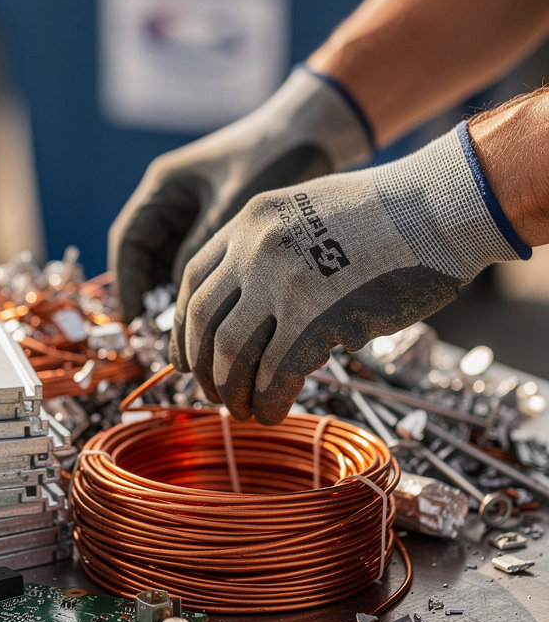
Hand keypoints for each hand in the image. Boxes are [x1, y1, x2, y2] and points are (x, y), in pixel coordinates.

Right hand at [109, 66, 371, 320]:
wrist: (314, 132)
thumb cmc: (274, 156)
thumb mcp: (234, 206)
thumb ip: (202, 249)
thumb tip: (183, 301)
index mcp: (164, 186)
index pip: (128, 241)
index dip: (127, 283)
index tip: (134, 319)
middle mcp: (171, 201)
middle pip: (145, 258)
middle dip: (151, 297)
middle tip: (163, 336)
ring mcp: (193, 214)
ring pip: (170, 266)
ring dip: (177, 296)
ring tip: (190, 333)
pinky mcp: (216, 226)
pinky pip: (197, 265)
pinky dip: (201, 289)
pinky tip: (212, 315)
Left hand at [171, 123, 528, 423]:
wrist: (437, 209)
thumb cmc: (385, 217)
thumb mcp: (305, 213)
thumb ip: (268, 253)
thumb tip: (248, 315)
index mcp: (248, 222)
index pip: (191, 281)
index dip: (183, 326)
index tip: (186, 356)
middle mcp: (254, 249)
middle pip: (203, 320)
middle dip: (202, 366)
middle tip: (212, 392)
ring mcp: (281, 283)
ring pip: (230, 352)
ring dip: (231, 390)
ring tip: (242, 408)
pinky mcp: (314, 318)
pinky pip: (274, 374)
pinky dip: (268, 401)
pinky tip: (273, 412)